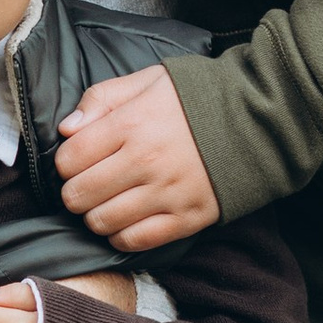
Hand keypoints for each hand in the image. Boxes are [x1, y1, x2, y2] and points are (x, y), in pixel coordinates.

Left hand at [55, 63, 220, 250]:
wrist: (258, 119)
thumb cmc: (197, 98)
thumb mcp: (148, 81)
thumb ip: (102, 98)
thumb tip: (67, 129)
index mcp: (133, 123)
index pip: (69, 159)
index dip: (65, 163)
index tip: (77, 160)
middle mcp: (147, 161)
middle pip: (79, 195)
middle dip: (74, 191)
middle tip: (87, 184)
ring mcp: (168, 193)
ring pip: (102, 222)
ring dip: (95, 215)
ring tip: (106, 202)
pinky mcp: (187, 218)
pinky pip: (135, 241)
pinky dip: (121, 236)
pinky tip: (125, 220)